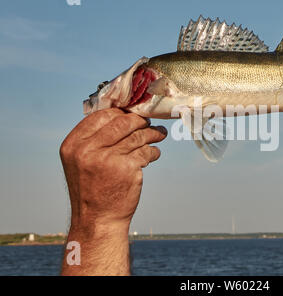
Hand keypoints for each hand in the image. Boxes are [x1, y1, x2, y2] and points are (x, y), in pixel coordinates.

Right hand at [60, 108, 166, 232]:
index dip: (120, 112)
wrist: (98, 220)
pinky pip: (146, 152)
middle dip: (139, 120)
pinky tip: (154, 153)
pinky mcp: (127, 168)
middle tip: (149, 121)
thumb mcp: (81, 162)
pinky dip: (153, 151)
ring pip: (137, 136)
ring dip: (152, 134)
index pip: (101, 116)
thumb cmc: (92, 189)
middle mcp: (88, 150)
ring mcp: (108, 159)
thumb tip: (121, 115)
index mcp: (73, 145)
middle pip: (121, 122)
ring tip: (159, 134)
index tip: (132, 113)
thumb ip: (95, 140)